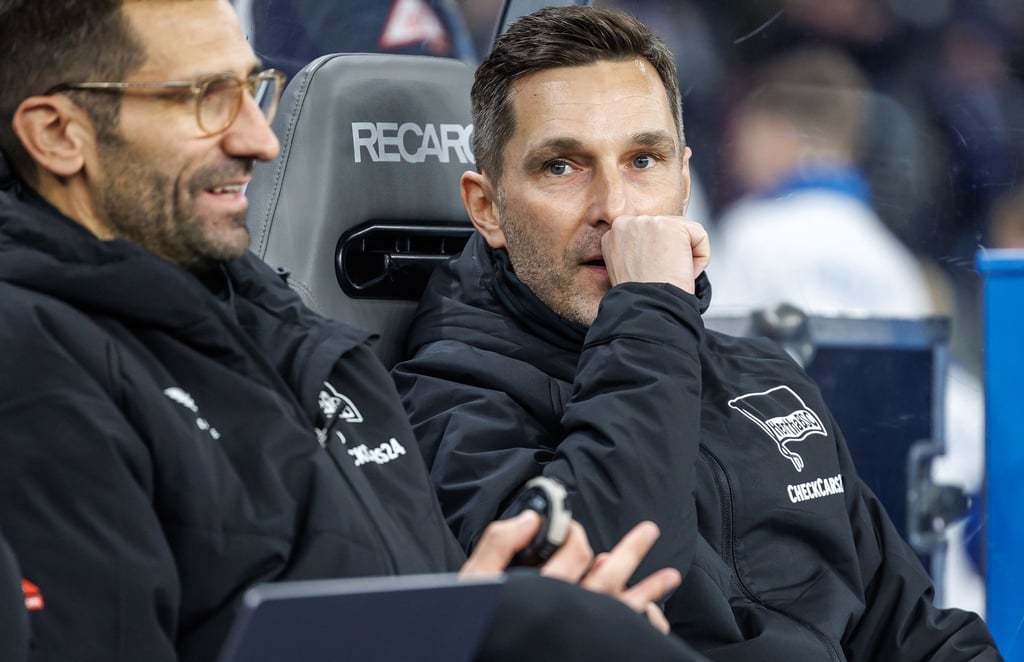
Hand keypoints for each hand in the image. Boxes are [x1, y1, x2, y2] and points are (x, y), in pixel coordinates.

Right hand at [461, 514, 679, 633]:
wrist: (484, 652)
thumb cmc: (478, 624)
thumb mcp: (477, 580)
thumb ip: (499, 544)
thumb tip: (531, 518)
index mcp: (545, 590)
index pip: (575, 551)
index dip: (576, 533)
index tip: (571, 528)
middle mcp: (571, 610)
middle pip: (609, 575)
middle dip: (632, 550)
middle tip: (649, 531)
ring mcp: (585, 632)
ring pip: (625, 606)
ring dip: (650, 590)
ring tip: (671, 576)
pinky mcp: (592, 648)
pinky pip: (628, 634)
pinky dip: (644, 625)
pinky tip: (656, 619)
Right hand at [601, 215, 709, 293]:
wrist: (646, 309)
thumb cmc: (640, 297)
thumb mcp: (627, 267)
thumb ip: (638, 248)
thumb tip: (659, 244)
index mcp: (614, 234)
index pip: (651, 233)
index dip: (658, 257)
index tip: (650, 274)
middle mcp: (626, 223)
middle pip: (668, 228)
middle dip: (672, 254)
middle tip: (659, 275)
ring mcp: (647, 222)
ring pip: (686, 232)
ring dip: (685, 256)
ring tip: (668, 273)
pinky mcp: (671, 226)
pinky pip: (700, 237)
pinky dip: (700, 259)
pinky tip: (680, 270)